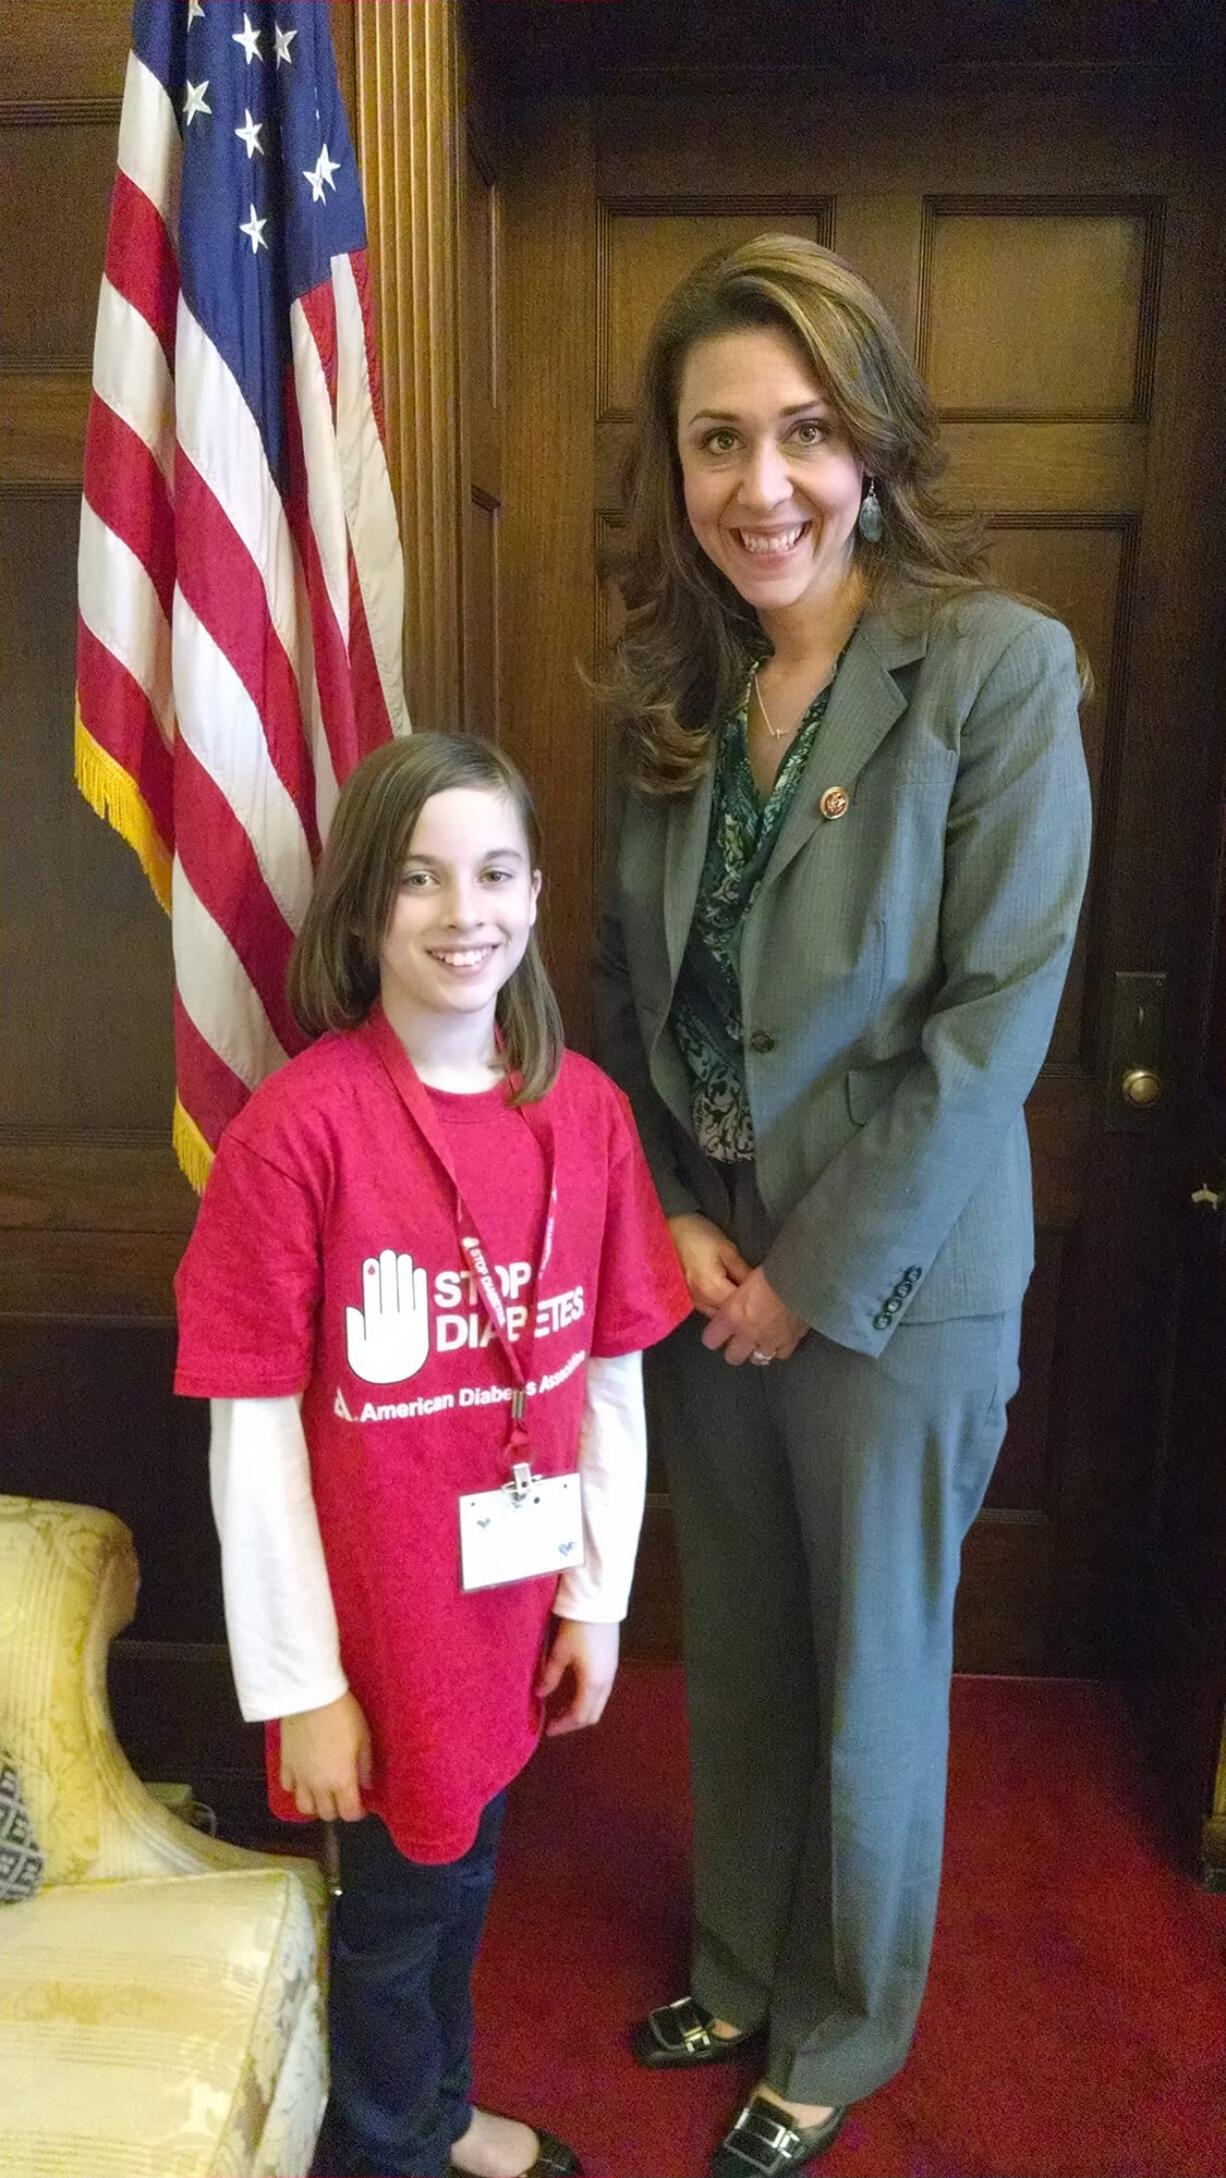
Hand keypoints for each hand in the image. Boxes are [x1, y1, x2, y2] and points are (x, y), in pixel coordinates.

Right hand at [279, 1691, 372, 1820]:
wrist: (311, 1698)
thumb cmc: (343, 1716)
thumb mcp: (364, 1739)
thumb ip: (365, 1766)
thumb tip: (367, 1784)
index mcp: (341, 1781)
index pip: (349, 1813)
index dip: (358, 1812)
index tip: (362, 1804)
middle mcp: (318, 1786)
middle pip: (327, 1814)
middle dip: (338, 1809)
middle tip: (344, 1794)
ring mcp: (299, 1777)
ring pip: (304, 1807)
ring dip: (315, 1804)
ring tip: (323, 1792)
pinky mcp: (284, 1765)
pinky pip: (287, 1787)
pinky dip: (296, 1788)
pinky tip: (304, 1777)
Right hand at [345, 1249, 429, 1384]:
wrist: (394, 1405)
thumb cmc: (369, 1382)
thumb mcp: (353, 1362)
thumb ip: (352, 1335)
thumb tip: (351, 1309)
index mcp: (370, 1337)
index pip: (371, 1301)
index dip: (371, 1281)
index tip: (370, 1260)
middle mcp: (390, 1333)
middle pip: (389, 1298)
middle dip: (389, 1275)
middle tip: (389, 1253)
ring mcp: (407, 1334)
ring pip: (405, 1301)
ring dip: (404, 1279)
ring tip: (402, 1258)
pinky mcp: (421, 1338)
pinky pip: (420, 1312)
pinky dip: (419, 1293)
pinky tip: (418, 1276)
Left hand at [535, 1619, 619, 1735]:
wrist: (599, 1604)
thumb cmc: (578, 1629)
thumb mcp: (559, 1652)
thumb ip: (550, 1676)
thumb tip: (539, 1694)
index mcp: (593, 1684)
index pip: (579, 1716)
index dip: (563, 1726)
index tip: (547, 1730)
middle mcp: (606, 1683)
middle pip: (592, 1714)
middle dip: (573, 1721)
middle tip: (554, 1722)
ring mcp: (611, 1672)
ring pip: (598, 1703)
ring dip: (580, 1710)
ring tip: (561, 1708)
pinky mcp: (611, 1663)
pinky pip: (601, 1691)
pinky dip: (587, 1698)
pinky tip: (573, 1690)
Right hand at [667, 1213, 751, 1317]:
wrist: (667, 1229)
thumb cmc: (697, 1235)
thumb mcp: (726, 1248)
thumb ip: (743, 1271)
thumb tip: (759, 1286)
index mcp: (712, 1290)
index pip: (740, 1306)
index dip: (755, 1302)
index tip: (765, 1293)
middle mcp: (700, 1302)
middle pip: (728, 1316)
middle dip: (742, 1308)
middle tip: (756, 1296)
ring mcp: (691, 1302)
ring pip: (717, 1315)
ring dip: (729, 1309)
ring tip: (741, 1296)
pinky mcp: (686, 1298)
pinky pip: (706, 1308)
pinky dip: (717, 1306)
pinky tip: (725, 1296)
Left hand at [701, 1265, 808, 1365]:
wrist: (802, 1280)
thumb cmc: (771, 1272)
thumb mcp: (746, 1279)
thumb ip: (738, 1296)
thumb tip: (736, 1300)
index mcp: (732, 1316)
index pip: (711, 1340)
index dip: (714, 1335)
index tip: (718, 1330)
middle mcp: (747, 1333)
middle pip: (733, 1357)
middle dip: (735, 1350)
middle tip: (739, 1339)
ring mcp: (769, 1341)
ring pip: (757, 1359)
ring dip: (757, 1350)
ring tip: (761, 1339)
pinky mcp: (790, 1342)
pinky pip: (780, 1354)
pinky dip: (780, 1347)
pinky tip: (781, 1337)